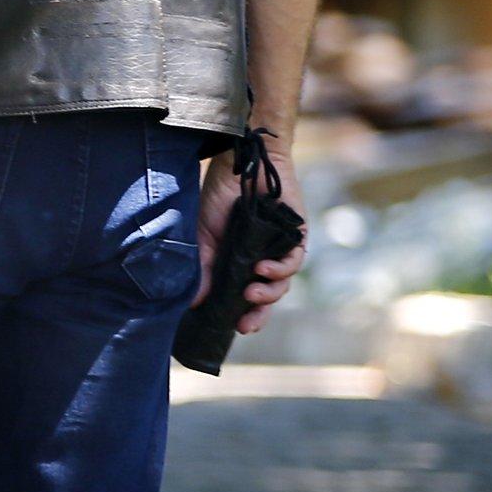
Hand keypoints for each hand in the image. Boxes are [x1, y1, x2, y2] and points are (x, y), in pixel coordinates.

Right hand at [197, 139, 308, 335]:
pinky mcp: (296, 235)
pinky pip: (293, 261)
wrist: (241, 162)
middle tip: (246, 324)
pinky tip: (263, 270)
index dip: (241, 313)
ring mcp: (278, 247)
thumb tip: (195, 302)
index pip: (244, 294)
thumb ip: (203, 268)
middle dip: (259, 312)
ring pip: (282, 282)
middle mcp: (261, 257)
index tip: (233, 328)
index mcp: (238, 260)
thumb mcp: (203, 236)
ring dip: (269, 293)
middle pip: (267, 294)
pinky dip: (279, 270)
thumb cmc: (220, 196)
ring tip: (251, 293)